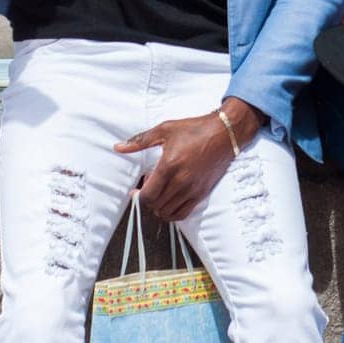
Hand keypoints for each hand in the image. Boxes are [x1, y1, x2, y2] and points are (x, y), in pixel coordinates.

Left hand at [114, 98, 263, 220]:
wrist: (225, 133)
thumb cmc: (195, 129)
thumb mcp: (165, 129)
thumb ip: (140, 141)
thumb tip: (118, 147)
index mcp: (169, 166)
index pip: (147, 195)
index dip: (138, 195)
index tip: (137, 188)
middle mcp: (180, 182)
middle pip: (155, 206)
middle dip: (148, 199)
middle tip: (149, 187)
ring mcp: (192, 190)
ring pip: (167, 212)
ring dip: (159, 206)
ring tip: (160, 193)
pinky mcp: (202, 193)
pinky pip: (182, 214)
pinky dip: (172, 212)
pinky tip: (171, 200)